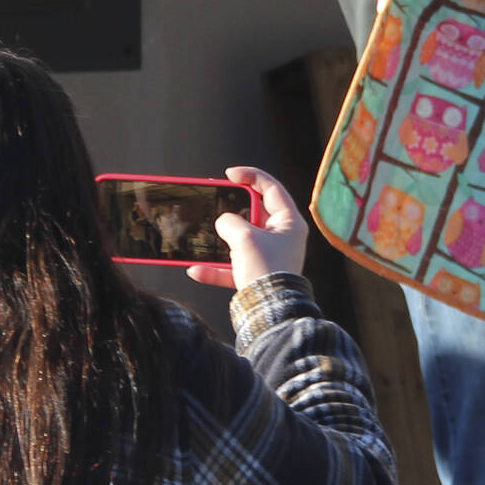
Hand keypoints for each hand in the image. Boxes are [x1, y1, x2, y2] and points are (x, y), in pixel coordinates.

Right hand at [188, 166, 307, 288]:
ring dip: (220, 241)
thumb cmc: (266, 270)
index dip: (250, 176)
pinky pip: (232, 268)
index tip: (230, 174)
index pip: (271, 188)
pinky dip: (215, 269)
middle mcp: (282, 238)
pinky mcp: (255, 276)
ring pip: (240, 241)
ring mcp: (268, 257)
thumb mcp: (245, 237)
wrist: (269, 311)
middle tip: (215, 200)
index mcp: (289, 222)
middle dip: (232, 209)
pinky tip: (196, 270)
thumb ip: (231, 222)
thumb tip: (224, 221)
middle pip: (254, 214)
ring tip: (203, 235)